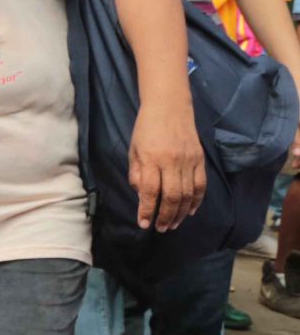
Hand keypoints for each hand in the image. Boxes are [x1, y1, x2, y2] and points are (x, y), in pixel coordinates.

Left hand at [127, 99, 204, 230]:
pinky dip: (196, 201)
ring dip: (180, 213)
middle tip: (160, 228)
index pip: (150, 191)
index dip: (147, 210)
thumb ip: (137, 174)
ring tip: (172, 224)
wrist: (169, 106)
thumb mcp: (133, 150)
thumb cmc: (146, 129)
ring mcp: (189, 160)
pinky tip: (190, 211)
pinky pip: (200, 185)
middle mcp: (172, 161)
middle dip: (165, 216)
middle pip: (172, 197)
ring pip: (188, 194)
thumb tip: (142, 197)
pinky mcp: (200, 159)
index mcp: (151, 158)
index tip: (144, 224)